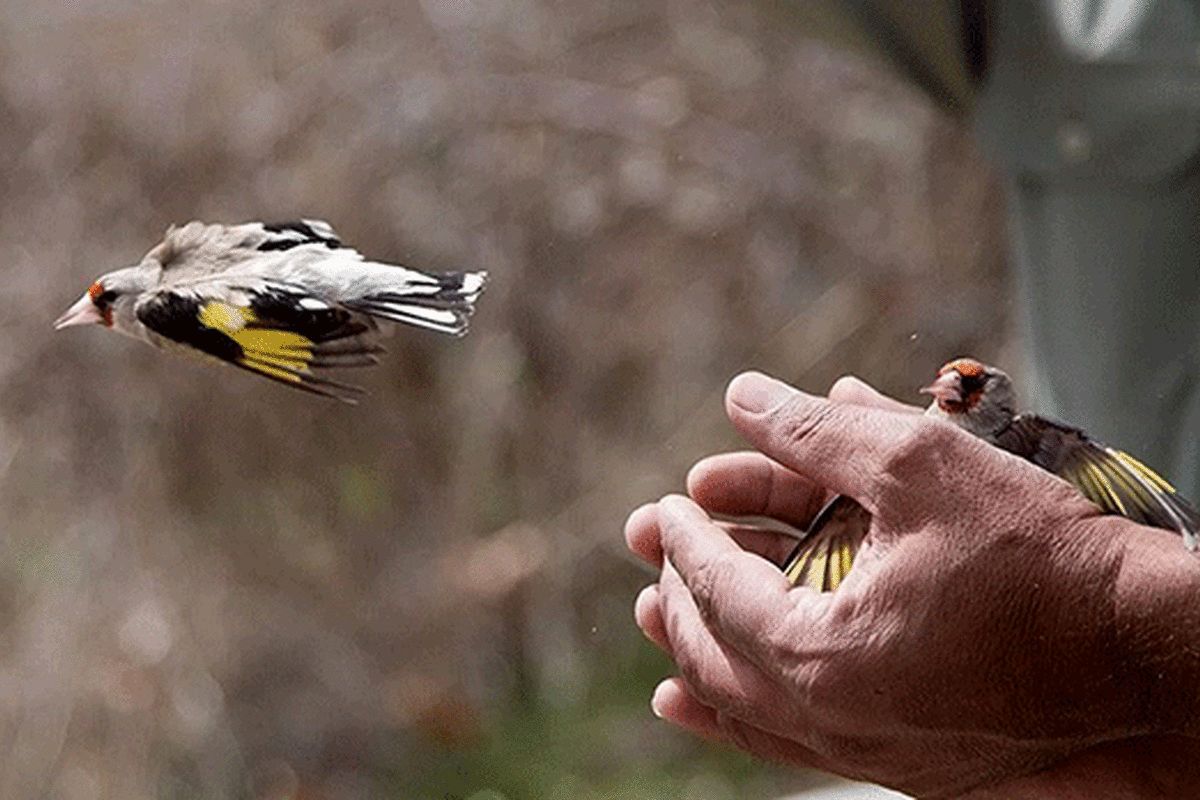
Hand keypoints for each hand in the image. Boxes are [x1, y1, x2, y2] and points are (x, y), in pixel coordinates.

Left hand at [626, 372, 1199, 798]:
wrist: (1149, 659)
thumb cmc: (1046, 559)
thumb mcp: (923, 467)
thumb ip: (820, 431)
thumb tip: (746, 396)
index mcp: (822, 653)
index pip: (718, 588)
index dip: (685, 539)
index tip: (667, 505)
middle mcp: (831, 720)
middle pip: (717, 654)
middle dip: (676, 592)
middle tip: (650, 547)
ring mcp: (865, 752)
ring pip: (744, 708)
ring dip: (693, 655)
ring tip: (653, 620)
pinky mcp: (902, 765)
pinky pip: (789, 745)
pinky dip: (735, 716)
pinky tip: (694, 704)